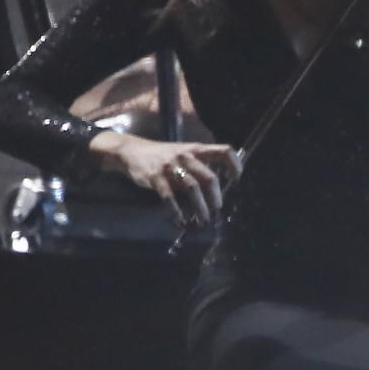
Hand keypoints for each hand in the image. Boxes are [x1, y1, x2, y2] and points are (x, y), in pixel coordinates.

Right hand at [95, 129, 241, 231]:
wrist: (132, 151)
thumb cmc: (164, 156)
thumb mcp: (184, 153)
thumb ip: (200, 166)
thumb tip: (217, 189)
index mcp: (196, 149)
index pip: (223, 151)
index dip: (234, 164)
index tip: (236, 179)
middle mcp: (186, 156)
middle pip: (209, 178)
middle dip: (216, 198)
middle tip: (216, 210)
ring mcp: (170, 166)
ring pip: (192, 188)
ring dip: (200, 208)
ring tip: (203, 220)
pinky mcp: (156, 177)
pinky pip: (169, 197)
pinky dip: (176, 211)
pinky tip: (180, 220)